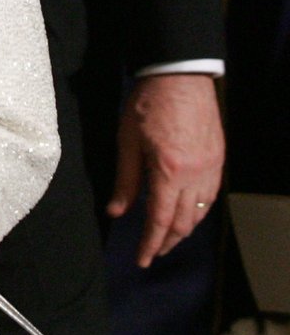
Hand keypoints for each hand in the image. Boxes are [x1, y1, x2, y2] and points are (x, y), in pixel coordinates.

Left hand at [107, 73, 223, 265]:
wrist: (179, 74)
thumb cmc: (147, 102)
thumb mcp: (127, 140)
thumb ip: (125, 180)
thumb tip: (115, 212)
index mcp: (168, 171)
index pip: (160, 220)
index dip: (150, 244)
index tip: (142, 260)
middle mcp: (195, 175)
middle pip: (182, 223)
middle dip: (167, 242)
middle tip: (152, 253)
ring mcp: (211, 168)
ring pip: (200, 213)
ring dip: (183, 230)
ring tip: (166, 237)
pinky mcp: (218, 159)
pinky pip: (210, 196)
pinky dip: (197, 211)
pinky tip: (185, 212)